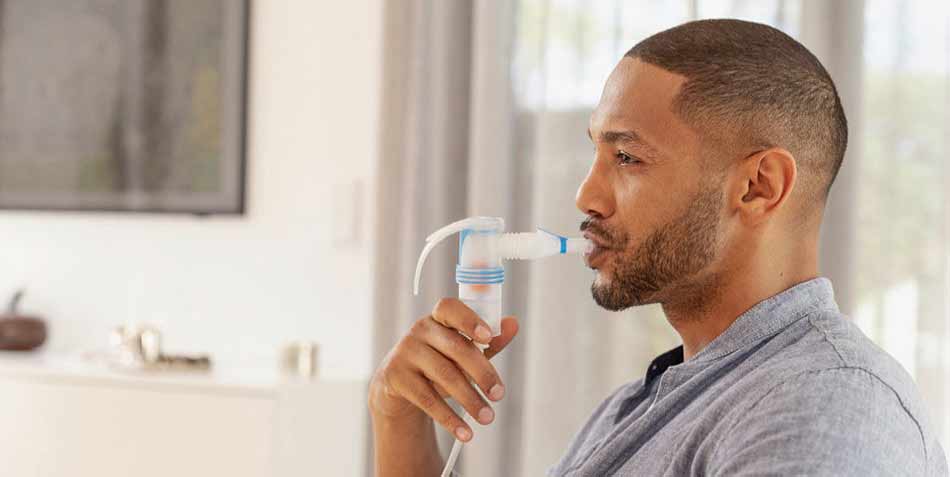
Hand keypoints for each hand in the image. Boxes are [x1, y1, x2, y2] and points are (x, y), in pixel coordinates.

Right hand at [368, 298, 518, 441]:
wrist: (398, 386)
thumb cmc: (438, 362)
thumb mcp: (462, 351)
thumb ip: (489, 340)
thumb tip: (513, 324)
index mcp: (438, 318)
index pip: (450, 309)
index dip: (469, 320)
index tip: (488, 337)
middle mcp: (420, 330)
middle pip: (455, 348)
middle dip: (482, 372)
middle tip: (499, 395)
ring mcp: (405, 353)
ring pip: (444, 375)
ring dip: (470, 399)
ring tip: (488, 417)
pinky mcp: (395, 377)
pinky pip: (427, 399)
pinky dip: (449, 418)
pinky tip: (465, 432)